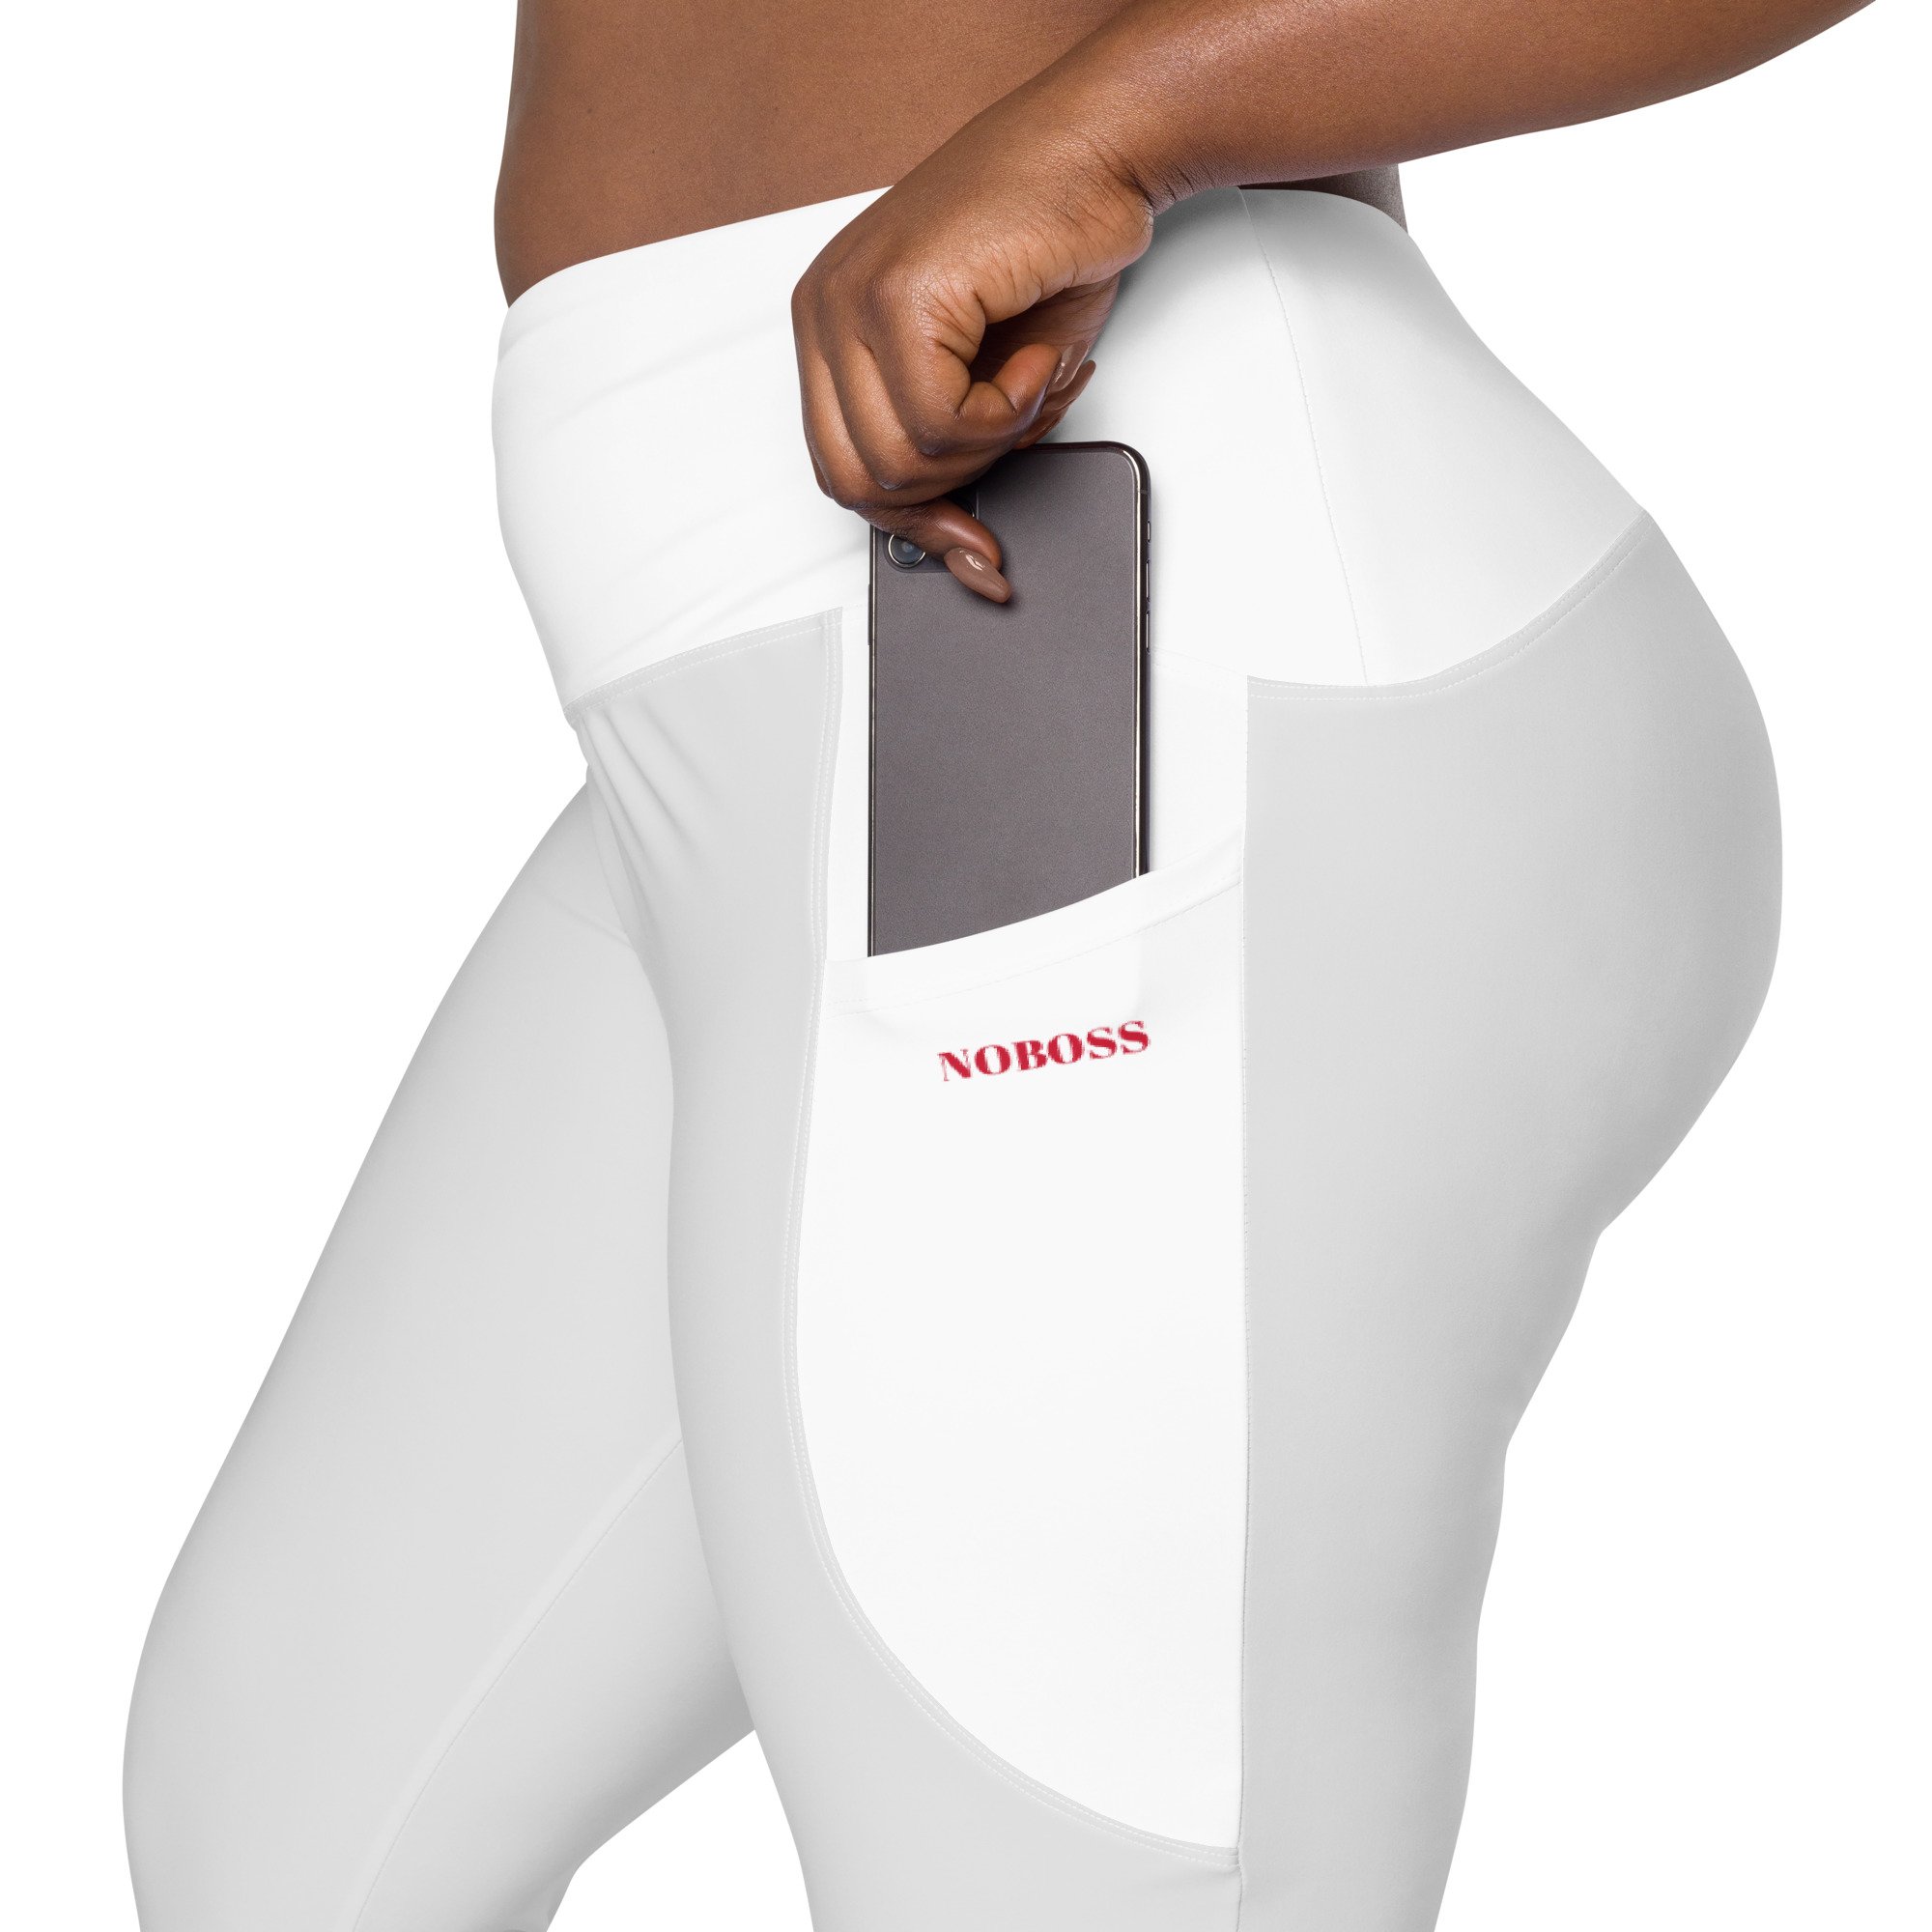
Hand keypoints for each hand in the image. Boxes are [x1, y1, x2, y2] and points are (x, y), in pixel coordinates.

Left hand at [791, 110, 1154, 600]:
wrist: (1100, 149)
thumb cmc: (1050, 242)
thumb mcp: (988, 375)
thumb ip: (952, 449)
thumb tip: (955, 538)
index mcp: (832, 327)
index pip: (841, 468)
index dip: (912, 522)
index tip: (971, 546)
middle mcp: (826, 309)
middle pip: (862, 478)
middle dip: (954, 486)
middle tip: (1015, 433)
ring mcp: (853, 299)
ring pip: (903, 459)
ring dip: (991, 442)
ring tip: (1031, 378)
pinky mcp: (899, 295)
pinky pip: (943, 423)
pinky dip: (1010, 412)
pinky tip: (1034, 357)